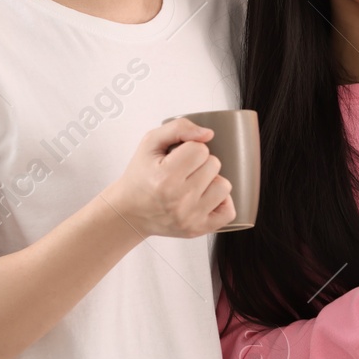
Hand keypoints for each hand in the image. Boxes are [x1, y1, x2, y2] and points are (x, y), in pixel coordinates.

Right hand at [102, 119, 236, 237]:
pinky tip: (205, 198)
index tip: (178, 158)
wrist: (130, 212)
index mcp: (165, 177)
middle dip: (201, 164)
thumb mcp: (150, 143)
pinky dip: (221, 202)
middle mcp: (179, 199)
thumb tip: (208, 134)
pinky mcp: (198, 229)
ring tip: (194, 184)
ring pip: (224, 186)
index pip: (200, 149)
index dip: (190, 149)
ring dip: (212, 182)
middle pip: (214, 165)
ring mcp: (190, 217)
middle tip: (183, 171)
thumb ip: (178, 128)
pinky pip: (229, 211)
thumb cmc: (141, 177)